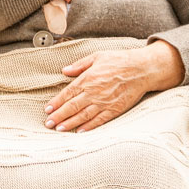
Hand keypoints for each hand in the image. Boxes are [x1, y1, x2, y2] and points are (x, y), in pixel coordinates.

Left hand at [44, 43, 182, 132]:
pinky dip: (89, 127)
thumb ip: (79, 65)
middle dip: (58, 116)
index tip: (47, 109)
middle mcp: (94, 92)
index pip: (67, 93)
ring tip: (59, 129)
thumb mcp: (97, 57)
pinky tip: (80, 132)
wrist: (142, 69)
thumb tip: (64, 70)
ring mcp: (104, 102)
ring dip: (69, 123)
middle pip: (72, 107)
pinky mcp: (115, 109)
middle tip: (48, 123)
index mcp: (88, 79)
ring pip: (83, 116)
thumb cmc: (119, 60)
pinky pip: (99, 121)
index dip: (56, 102)